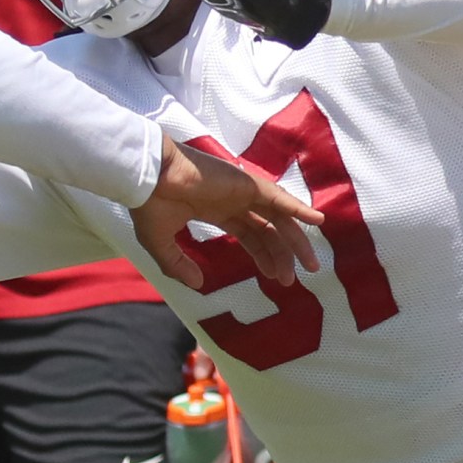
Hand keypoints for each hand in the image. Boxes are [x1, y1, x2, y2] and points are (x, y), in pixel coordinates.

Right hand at [131, 135, 324, 291]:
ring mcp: (241, 190)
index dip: (264, 256)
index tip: (276, 277)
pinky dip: (299, 208)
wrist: (146, 177)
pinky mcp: (246, 184)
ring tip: (312, 264)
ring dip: (297, 240)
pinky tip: (317, 222)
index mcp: (216, 209)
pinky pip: (279, 198)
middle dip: (283, 255)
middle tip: (294, 279)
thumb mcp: (161, 243)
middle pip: (268, 229)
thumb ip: (178, 265)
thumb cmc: (149, 204)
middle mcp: (233, 200)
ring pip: (278, 217)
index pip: (250, 235)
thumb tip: (198, 284)